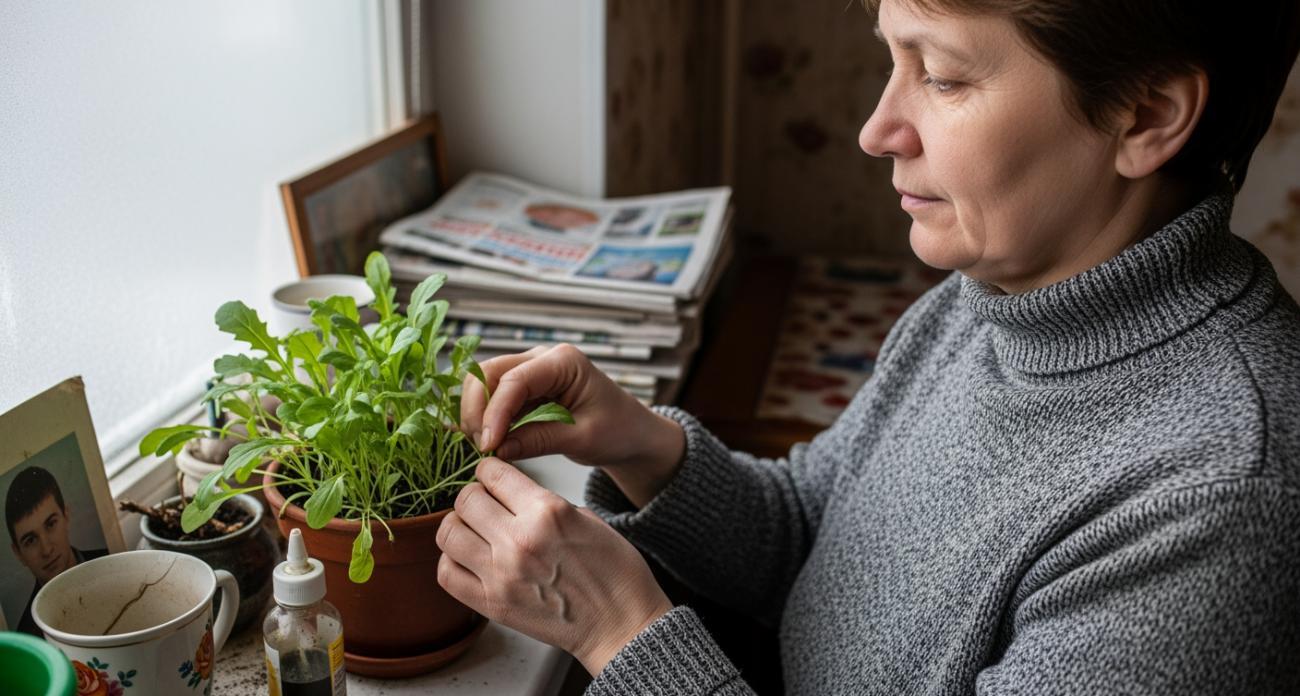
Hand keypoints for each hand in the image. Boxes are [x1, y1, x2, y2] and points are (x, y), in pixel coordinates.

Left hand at [437, 457, 673, 675]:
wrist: (621, 624)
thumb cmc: (613, 573)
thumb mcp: (588, 518)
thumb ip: (543, 503)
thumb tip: (510, 496)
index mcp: (548, 511)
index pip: (492, 473)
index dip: (489, 471)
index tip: (492, 478)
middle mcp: (519, 540)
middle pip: (465, 499)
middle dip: (474, 496)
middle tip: (484, 505)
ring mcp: (501, 574)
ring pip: (448, 533)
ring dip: (458, 526)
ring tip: (473, 531)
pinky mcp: (491, 604)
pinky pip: (447, 573)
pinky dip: (452, 561)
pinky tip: (469, 559)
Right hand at [462, 345, 684, 506]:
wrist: (631, 433)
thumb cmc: (618, 430)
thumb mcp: (583, 439)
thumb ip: (540, 440)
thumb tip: (497, 450)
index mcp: (564, 361)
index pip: (514, 380)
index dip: (494, 412)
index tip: (488, 445)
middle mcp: (543, 358)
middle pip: (489, 373)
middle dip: (477, 410)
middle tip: (482, 448)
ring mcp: (531, 371)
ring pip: (484, 383)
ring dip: (478, 414)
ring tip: (486, 448)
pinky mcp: (525, 389)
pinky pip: (493, 398)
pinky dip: (485, 418)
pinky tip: (488, 442)